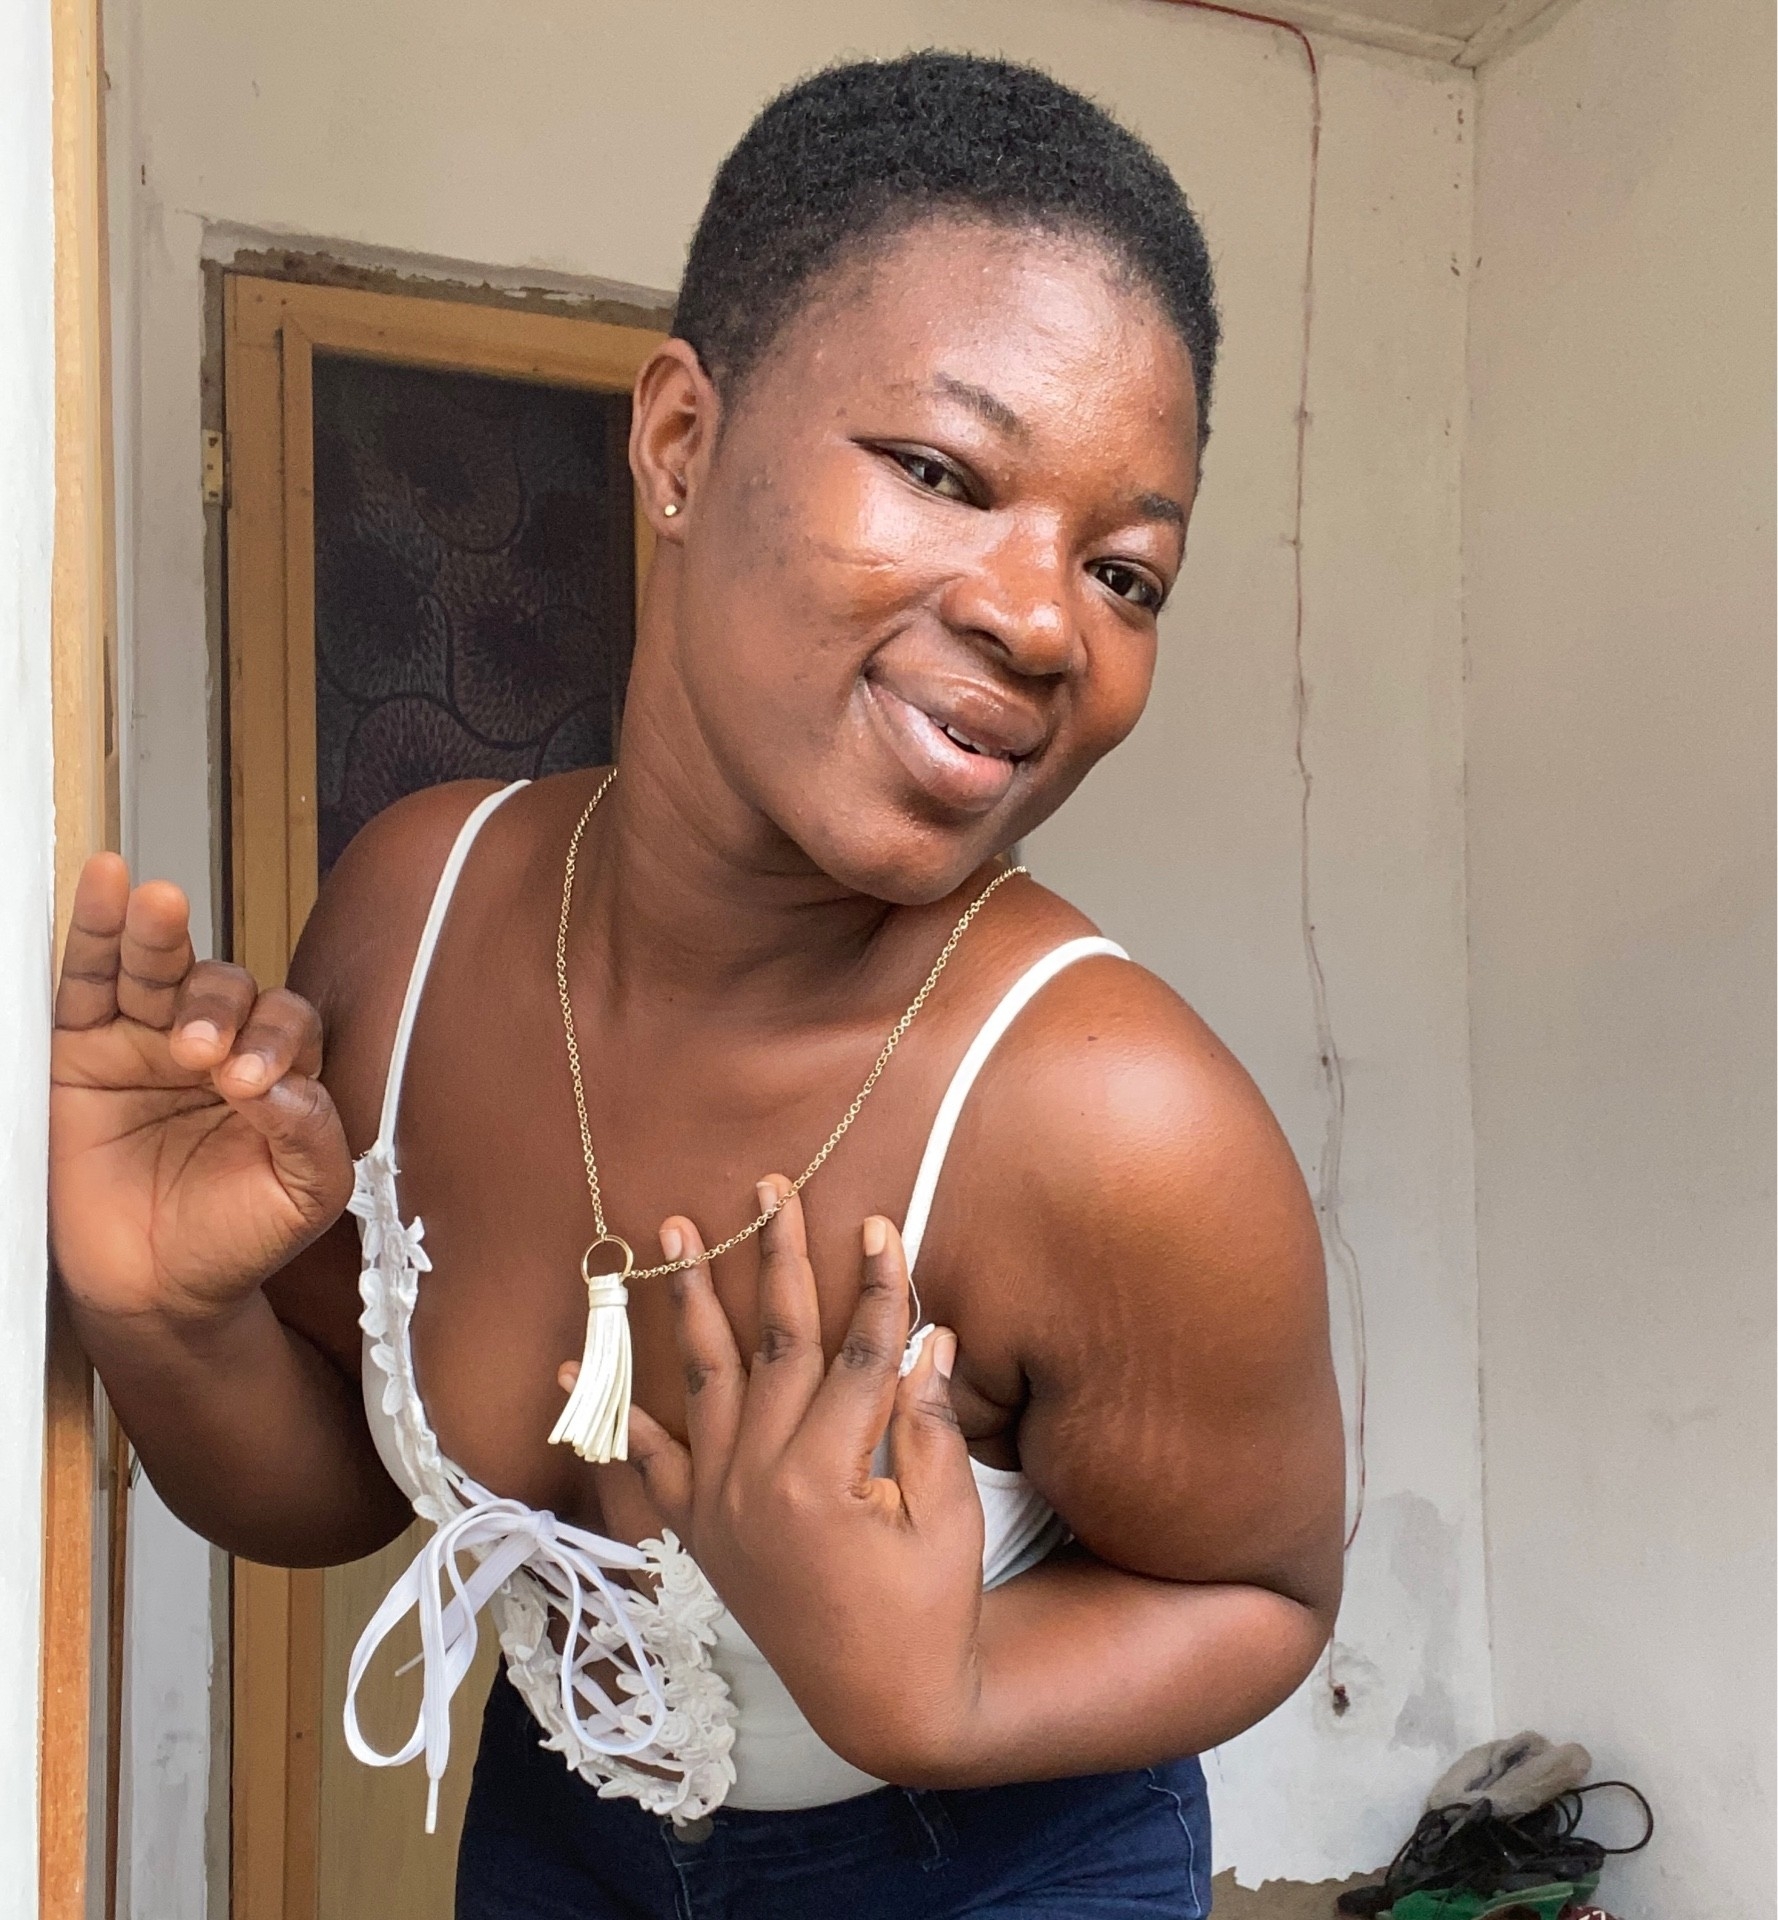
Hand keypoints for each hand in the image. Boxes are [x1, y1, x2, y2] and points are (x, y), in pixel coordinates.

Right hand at [50, 854, 352, 1325]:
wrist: (160, 1291)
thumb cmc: (238, 1236)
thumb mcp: (304, 1194)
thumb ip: (313, 1132)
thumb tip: (281, 1083)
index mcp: (277, 1067)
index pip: (286, 1021)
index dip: (273, 1040)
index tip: (250, 1085)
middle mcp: (217, 1043)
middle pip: (225, 986)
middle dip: (218, 1005)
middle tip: (199, 1051)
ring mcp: (146, 1040)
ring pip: (158, 967)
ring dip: (158, 936)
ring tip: (159, 907)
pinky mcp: (82, 1050)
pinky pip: (87, 980)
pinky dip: (97, 931)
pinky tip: (108, 886)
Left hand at [606, 1179, 988, 1782]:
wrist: (880, 1702)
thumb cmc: (929, 1611)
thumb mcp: (948, 1519)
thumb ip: (927, 1428)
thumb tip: (932, 1338)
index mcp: (826, 1479)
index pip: (858, 1355)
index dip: (876, 1289)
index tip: (878, 1225)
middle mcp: (758, 1482)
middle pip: (774, 1344)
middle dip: (775, 1259)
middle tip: (770, 1189)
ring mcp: (720, 1504)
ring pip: (704, 1380)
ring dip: (689, 1300)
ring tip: (673, 1231)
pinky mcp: (701, 1529)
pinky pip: (647, 1463)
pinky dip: (612, 1413)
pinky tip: (575, 1362)